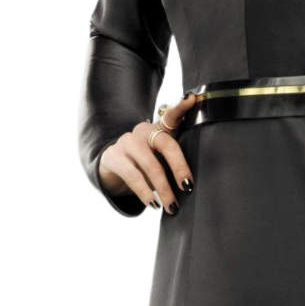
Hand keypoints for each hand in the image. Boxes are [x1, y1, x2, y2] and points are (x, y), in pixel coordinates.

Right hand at [98, 92, 199, 211]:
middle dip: (179, 168)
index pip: (172, 115)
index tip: (192, 99)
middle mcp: (143, 131)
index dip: (181, 106)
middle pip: (166, 144)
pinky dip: (145, 193)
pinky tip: (153, 205)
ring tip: (172, 206)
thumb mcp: (161, 160)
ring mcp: (127, 142)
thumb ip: (175, 162)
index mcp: (159, 129)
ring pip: (150, 165)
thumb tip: (191, 184)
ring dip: (163, 189)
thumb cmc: (145, 165)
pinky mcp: (113, 157)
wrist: (112, 170)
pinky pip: (133, 176)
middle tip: (188, 187)